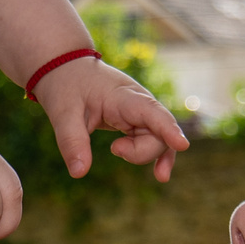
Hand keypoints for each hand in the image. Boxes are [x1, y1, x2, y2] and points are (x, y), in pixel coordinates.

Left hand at [32, 56, 189, 182]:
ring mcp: (141, 111)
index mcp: (123, 96)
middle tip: (113, 149)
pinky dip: (154, 156)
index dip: (168, 130)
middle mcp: (140, 102)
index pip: (152, 112)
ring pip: (157, 140)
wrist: (67, 69)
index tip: (182, 145)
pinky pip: (153, 140)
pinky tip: (160, 174)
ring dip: (142, 154)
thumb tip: (79, 173)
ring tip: (115, 149)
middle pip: (158, 134)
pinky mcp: (137, 120)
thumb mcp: (62, 114)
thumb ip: (71, 142)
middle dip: (141, 152)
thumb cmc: (66, 86)